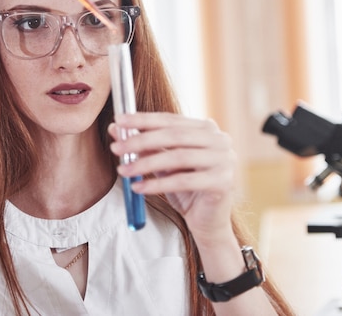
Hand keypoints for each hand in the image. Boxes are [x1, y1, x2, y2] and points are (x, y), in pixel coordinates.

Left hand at [109, 113, 237, 242]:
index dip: (144, 119)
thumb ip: (145, 145)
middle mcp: (220, 140)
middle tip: (116, 148)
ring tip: (123, 171)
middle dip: (141, 140)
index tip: (119, 120)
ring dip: (146, 163)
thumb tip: (116, 128)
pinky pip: (183, 181)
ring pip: (178, 157)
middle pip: (174, 135)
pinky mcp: (223, 182)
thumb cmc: (187, 189)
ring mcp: (225, 160)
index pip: (171, 119)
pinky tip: (138, 188)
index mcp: (207, 128)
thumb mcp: (163, 164)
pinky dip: (157, 184)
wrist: (208, 221)